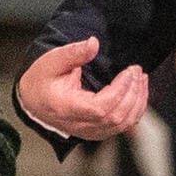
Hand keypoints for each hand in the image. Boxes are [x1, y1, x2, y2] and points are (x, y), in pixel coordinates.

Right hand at [17, 36, 148, 139]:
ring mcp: (90, 132)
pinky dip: (135, 109)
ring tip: (140, 78)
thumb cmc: (43, 80)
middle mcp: (80, 126)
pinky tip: (138, 91)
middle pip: (115, 117)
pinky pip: (123, 126)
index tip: (129, 71)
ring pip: (123, 124)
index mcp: (67, 108)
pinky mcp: (99, 132)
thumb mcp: (52, 61)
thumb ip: (73, 53)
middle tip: (136, 70)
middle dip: (132, 92)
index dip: (120, 91)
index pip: (100, 108)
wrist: (35, 101)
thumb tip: (93, 43)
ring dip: (137, 101)